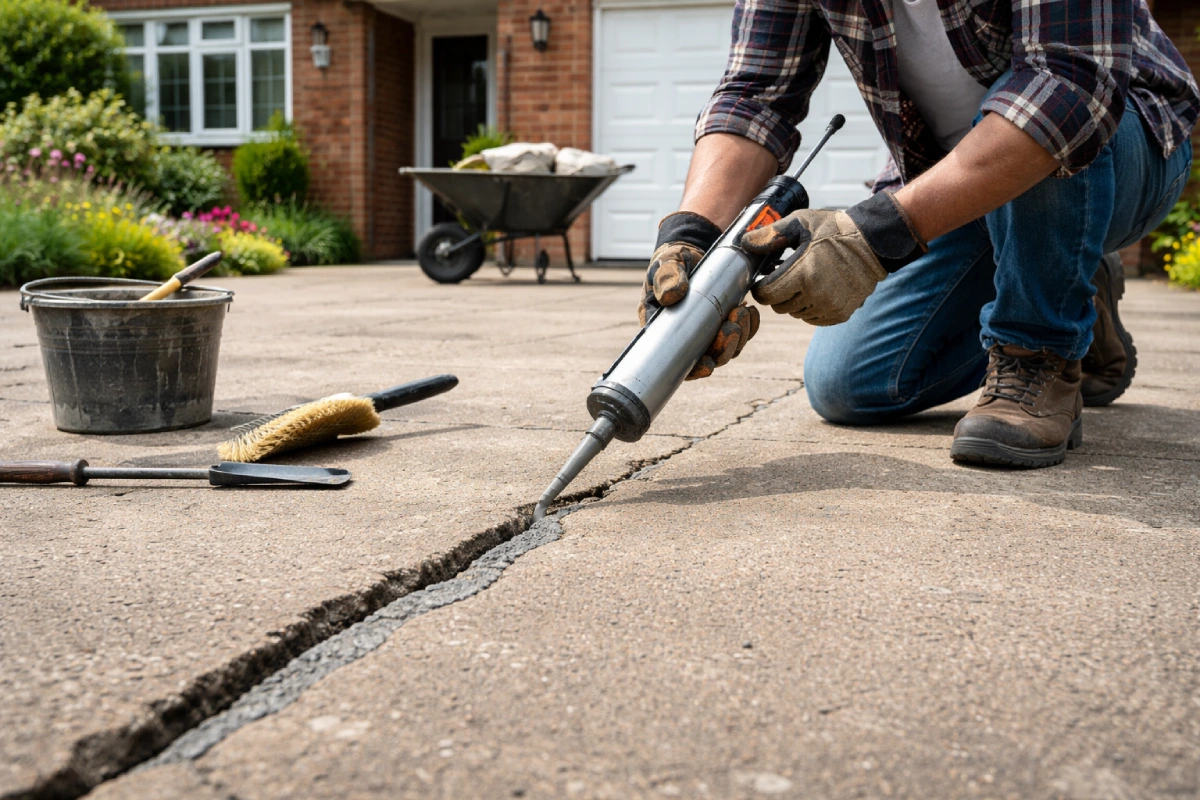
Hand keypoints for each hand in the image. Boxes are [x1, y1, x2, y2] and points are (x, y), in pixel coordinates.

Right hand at [639, 212, 760, 379]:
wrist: (693, 247)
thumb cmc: (674, 258)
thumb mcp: (667, 263)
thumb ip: (667, 276)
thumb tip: (672, 294)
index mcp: (663, 327)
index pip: (675, 360)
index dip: (692, 370)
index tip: (707, 366)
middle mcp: (685, 334)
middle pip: (707, 357)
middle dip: (723, 349)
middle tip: (732, 327)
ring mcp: (706, 329)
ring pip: (726, 348)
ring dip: (738, 337)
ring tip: (743, 314)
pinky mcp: (723, 320)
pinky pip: (740, 333)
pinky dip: (748, 327)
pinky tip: (751, 312)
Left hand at [742, 191, 926, 325]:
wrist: (872, 242)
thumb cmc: (834, 230)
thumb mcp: (800, 223)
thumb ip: (770, 235)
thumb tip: (744, 242)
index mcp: (803, 273)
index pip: (766, 294)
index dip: (760, 287)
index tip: (764, 277)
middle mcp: (816, 295)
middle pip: (779, 306)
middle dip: (777, 292)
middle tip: (785, 275)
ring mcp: (829, 307)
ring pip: (795, 313)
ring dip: (794, 300)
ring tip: (804, 278)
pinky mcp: (840, 314)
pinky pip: (813, 318)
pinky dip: (810, 307)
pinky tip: (817, 288)